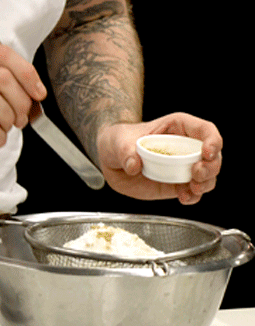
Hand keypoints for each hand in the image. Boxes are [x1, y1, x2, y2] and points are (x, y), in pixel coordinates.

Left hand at [96, 113, 221, 204]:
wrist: (112, 158)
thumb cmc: (120, 140)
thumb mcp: (119, 141)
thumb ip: (126, 152)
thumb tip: (134, 166)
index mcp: (177, 127)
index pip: (205, 130)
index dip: (212, 140)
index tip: (207, 153)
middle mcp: (185, 147)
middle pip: (213, 156)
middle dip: (210, 167)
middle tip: (196, 174)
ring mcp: (183, 167)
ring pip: (208, 176)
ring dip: (205, 184)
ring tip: (192, 188)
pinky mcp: (177, 184)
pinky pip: (194, 192)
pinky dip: (193, 197)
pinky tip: (183, 197)